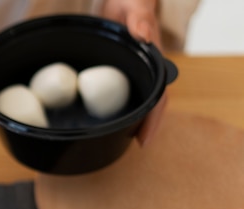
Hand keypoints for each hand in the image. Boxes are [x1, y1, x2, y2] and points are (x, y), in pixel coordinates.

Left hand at [101, 0, 163, 144]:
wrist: (121, 1)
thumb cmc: (131, 3)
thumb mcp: (135, 9)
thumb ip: (140, 20)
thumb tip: (144, 37)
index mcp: (152, 64)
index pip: (158, 99)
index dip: (152, 121)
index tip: (144, 141)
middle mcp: (141, 74)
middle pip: (145, 108)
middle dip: (138, 129)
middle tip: (124, 148)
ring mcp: (127, 76)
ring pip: (130, 104)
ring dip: (124, 122)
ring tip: (109, 141)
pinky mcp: (113, 75)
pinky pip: (112, 95)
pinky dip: (106, 109)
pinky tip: (94, 120)